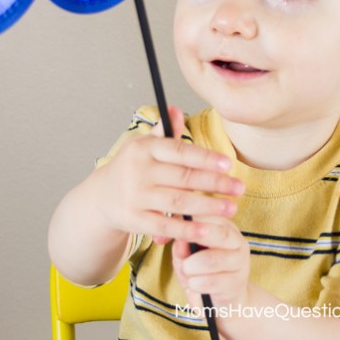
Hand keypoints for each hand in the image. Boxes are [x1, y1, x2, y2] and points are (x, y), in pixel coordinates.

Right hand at [97, 106, 244, 244]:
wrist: (101, 197)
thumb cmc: (131, 167)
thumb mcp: (143, 145)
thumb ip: (163, 131)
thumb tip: (175, 109)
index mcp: (143, 148)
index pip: (179, 151)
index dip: (205, 158)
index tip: (228, 164)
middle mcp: (138, 171)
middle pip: (183, 178)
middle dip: (215, 183)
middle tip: (239, 188)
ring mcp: (135, 196)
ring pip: (178, 202)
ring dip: (208, 207)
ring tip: (231, 208)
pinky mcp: (133, 220)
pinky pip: (164, 226)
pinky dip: (186, 229)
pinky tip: (206, 230)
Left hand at [172, 215, 250, 309]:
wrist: (221, 299)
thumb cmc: (200, 270)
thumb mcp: (186, 254)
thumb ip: (181, 245)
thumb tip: (178, 239)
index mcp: (224, 225)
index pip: (210, 213)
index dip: (190, 217)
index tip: (171, 222)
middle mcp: (236, 240)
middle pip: (220, 233)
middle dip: (197, 236)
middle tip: (180, 243)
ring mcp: (240, 262)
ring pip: (214, 259)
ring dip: (194, 266)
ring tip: (185, 269)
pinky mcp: (237, 283)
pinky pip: (215, 281)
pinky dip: (198, 283)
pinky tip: (192, 284)